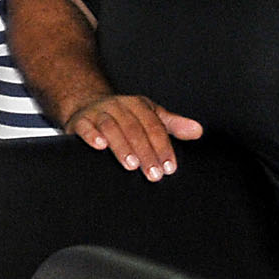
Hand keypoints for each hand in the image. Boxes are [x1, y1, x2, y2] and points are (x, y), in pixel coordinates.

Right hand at [65, 94, 203, 181]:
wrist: (88, 104)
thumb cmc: (124, 115)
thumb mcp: (151, 116)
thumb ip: (174, 125)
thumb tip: (198, 131)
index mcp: (138, 105)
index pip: (154, 127)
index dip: (162, 147)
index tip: (169, 167)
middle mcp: (118, 106)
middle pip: (134, 129)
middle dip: (145, 153)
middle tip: (153, 174)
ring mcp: (98, 112)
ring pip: (111, 127)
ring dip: (122, 146)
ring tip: (131, 165)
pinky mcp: (79, 121)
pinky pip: (85, 126)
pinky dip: (92, 135)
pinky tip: (100, 146)